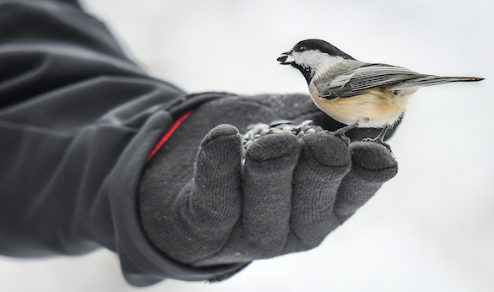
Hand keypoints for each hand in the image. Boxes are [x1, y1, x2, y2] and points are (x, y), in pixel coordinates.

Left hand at [138, 93, 397, 266]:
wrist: (195, 165)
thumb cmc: (254, 139)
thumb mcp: (290, 120)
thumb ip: (320, 112)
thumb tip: (353, 86)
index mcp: (325, 202)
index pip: (355, 192)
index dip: (366, 174)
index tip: (369, 150)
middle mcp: (294, 225)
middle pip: (314, 202)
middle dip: (319, 170)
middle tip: (316, 142)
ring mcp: (252, 232)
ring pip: (268, 206)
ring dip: (273, 169)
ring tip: (271, 141)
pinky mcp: (208, 228)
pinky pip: (216, 199)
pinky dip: (220, 165)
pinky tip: (223, 136)